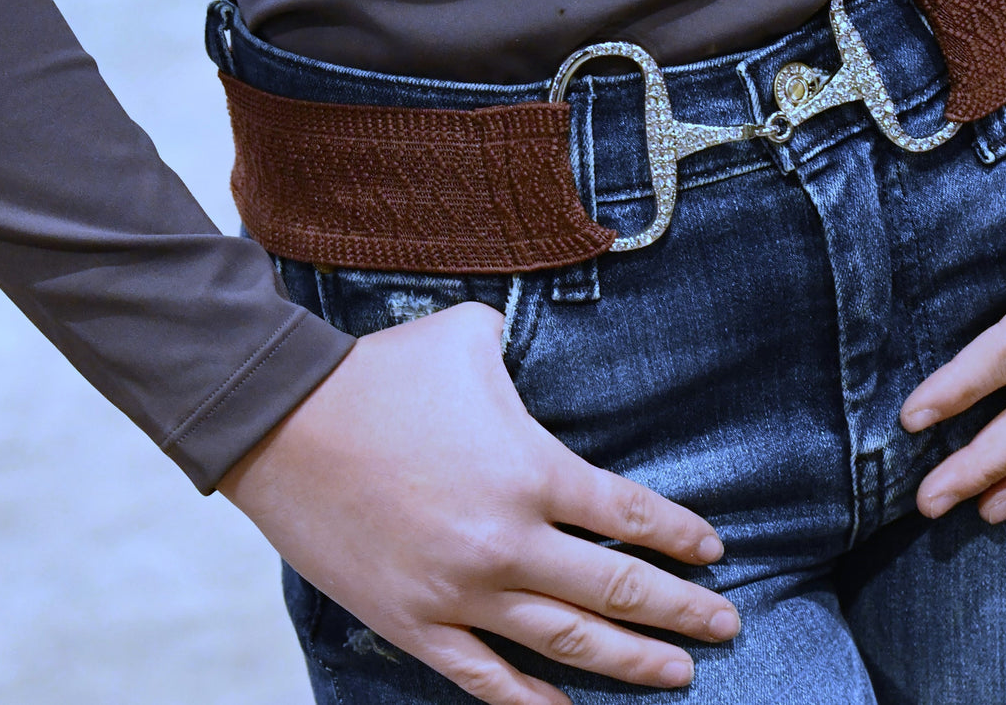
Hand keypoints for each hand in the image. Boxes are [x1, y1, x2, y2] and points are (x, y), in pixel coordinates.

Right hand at [218, 302, 738, 704]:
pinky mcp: (411, 621)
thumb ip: (523, 354)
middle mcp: (508, 541)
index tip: (713, 553)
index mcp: (533, 471)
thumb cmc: (380, 374)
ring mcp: (459, 591)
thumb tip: (539, 355)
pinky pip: (483, 676)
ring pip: (567, 642)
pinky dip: (531, 699)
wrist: (278, 420)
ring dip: (632, 661)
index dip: (681, 538)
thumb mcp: (470, 336)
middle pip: (618, 590)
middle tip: (727, 625)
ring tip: (680, 674)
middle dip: (682, 611)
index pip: (632, 516)